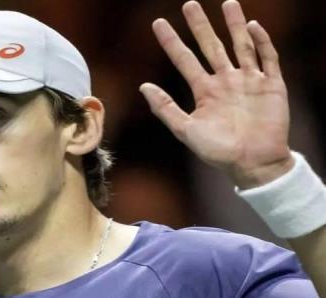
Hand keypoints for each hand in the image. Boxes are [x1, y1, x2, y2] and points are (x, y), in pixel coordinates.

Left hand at [140, 0, 293, 188]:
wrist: (253, 163)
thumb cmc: (219, 151)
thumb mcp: (186, 130)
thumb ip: (166, 108)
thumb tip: (144, 86)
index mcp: (205, 92)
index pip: (184, 60)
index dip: (171, 42)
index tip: (158, 23)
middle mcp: (225, 82)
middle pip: (211, 47)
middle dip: (200, 26)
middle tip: (189, 4)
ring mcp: (249, 82)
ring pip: (240, 46)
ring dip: (234, 25)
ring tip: (227, 3)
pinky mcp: (271, 85)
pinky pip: (267, 58)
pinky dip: (261, 42)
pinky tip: (253, 27)